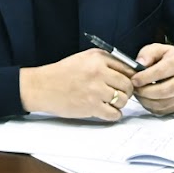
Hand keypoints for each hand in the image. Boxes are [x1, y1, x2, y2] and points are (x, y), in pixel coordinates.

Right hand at [20, 48, 136, 121]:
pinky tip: (108, 111)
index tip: (128, 82)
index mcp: (98, 58)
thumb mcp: (84, 58)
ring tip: (111, 102)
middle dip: (127, 91)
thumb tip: (127, 72)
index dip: (130, 77)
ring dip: (120, 103)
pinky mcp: (91, 107)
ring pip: (123, 100)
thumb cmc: (62, 73)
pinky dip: (114, 114)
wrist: (43, 87)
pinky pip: (114, 113)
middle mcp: (99, 73)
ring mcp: (96, 90)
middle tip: (121, 94)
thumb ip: (105, 61)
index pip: (128, 68)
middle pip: (128, 85)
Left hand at [131, 44, 173, 115]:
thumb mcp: (161, 49)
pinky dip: (151, 106)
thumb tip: (139, 63)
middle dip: (144, 91)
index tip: (133, 80)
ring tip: (139, 93)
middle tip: (134, 88)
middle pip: (162, 91)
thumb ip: (148, 54)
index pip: (161, 72)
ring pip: (162, 103)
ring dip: (146, 100)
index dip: (144, 77)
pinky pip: (163, 110)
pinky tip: (146, 99)